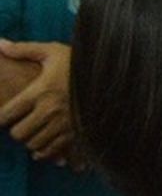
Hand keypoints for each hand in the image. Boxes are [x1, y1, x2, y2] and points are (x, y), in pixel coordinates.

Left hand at [0, 40, 75, 162]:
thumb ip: (24, 50)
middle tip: (20, 123)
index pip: (7, 114)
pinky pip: (53, 151)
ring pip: (34, 144)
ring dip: (30, 140)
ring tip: (34, 131)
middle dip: (16, 130)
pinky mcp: (77, 133)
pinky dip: (44, 151)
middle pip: (18, 133)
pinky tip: (44, 143)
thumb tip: (0, 44)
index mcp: (40, 91)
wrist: (114, 74)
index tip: (5, 115)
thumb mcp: (53, 52)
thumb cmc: (80, 62)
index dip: (0, 117)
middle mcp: (50, 110)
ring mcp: (64, 124)